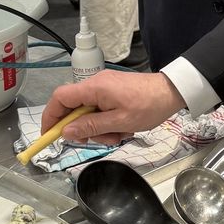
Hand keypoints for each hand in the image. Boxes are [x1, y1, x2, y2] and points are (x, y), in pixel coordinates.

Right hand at [40, 71, 184, 145]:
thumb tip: (65, 132)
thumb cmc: (148, 106)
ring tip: (118, 134)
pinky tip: (124, 128)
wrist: (173, 92)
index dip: (50, 117)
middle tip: (97, 140)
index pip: (59, 99)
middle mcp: (96, 84)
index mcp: (94, 87)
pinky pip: (102, 110)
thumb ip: (90, 126)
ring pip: (89, 113)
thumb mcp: (118, 122)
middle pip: (74, 108)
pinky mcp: (114, 92)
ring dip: (99, 129)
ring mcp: (106, 87)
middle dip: (83, 128)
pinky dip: (108, 123)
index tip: (49, 136)